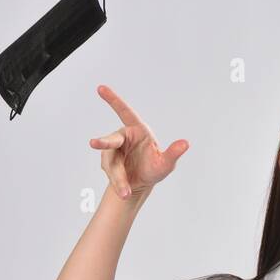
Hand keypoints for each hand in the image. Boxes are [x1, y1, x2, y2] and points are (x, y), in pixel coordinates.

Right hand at [89, 84, 188, 198]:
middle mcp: (123, 137)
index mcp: (138, 130)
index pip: (125, 112)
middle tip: (93, 143)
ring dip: (118, 177)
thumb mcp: (165, 164)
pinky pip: (110, 172)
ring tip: (125, 191)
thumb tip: (186, 143)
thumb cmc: (155, 169)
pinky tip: (125, 191)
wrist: (141, 184)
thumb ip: (173, 153)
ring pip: (111, 162)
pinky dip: (117, 183)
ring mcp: (113, 150)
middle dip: (104, 142)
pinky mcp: (108, 161)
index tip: (101, 88)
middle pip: (111, 139)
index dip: (113, 99)